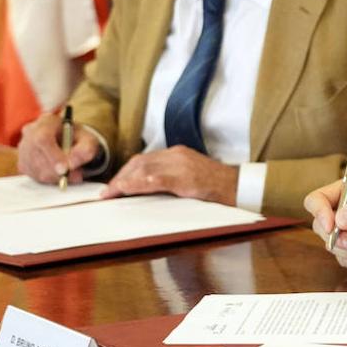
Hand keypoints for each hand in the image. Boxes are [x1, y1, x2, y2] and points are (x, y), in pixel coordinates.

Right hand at [17, 112, 101, 184]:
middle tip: (76, 176)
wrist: (70, 143)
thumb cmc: (78, 139)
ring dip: (56, 177)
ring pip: (36, 169)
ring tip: (73, 173)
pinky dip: (50, 179)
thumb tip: (72, 164)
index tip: (65, 169)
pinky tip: (61, 173)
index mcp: (47, 121)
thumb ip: (86, 150)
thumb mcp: (89, 141)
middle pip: (37, 155)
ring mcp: (23, 148)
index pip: (43, 139)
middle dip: (57, 171)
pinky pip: (34, 176)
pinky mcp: (23, 162)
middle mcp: (30, 132)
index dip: (53, 156)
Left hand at [103, 146, 238, 203]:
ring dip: (126, 182)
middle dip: (121, 177)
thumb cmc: (216, 185)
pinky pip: (159, 179)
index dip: (126, 172)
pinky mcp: (187, 179)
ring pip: (145, 169)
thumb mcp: (190, 175)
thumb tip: (147, 186)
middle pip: (140, 162)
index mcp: (178, 153)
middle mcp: (177, 155)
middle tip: (108, 192)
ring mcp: (182, 166)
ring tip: (113, 193)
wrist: (239, 186)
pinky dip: (143, 183)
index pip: (144, 159)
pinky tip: (132, 189)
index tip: (114, 185)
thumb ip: (171, 176)